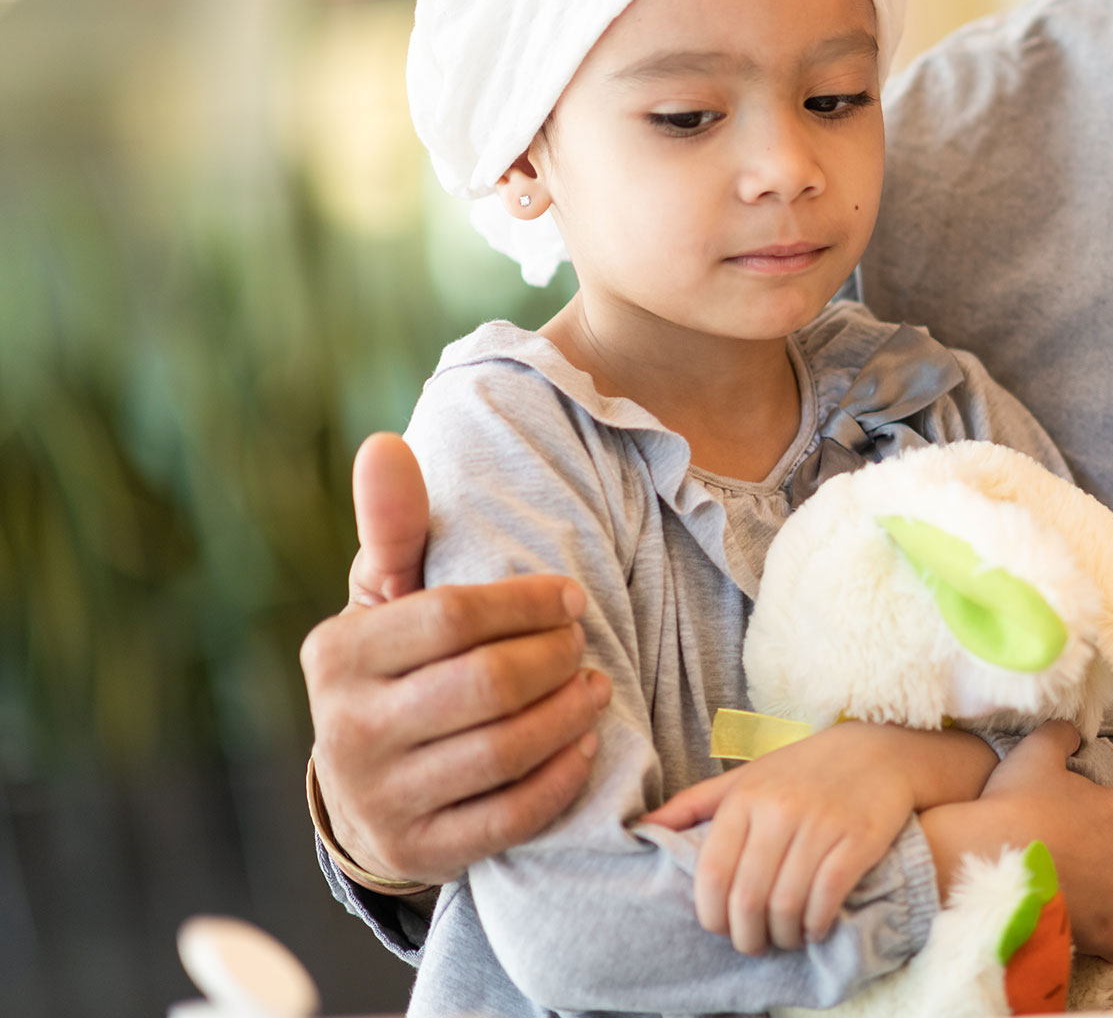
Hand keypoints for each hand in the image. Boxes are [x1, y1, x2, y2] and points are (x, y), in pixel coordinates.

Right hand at [299, 432, 610, 886]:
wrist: (367, 789)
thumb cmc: (394, 666)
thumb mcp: (384, 596)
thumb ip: (394, 525)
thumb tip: (384, 444)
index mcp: (336, 654)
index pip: (450, 615)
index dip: (525, 602)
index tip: (568, 597)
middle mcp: (347, 731)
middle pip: (485, 683)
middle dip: (553, 657)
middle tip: (582, 644)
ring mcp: (382, 799)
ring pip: (504, 749)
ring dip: (569, 713)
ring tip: (594, 687)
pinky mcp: (422, 851)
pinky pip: (511, 815)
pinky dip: (561, 776)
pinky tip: (585, 743)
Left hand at [643, 723, 997, 954]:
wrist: (879, 750)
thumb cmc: (803, 770)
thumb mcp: (746, 777)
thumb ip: (694, 803)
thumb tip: (639, 829)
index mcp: (745, 798)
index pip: (712, 875)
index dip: (713, 916)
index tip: (723, 930)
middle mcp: (779, 810)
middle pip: (748, 899)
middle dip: (748, 937)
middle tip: (755, 944)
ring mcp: (821, 824)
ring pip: (786, 905)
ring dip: (784, 936)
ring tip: (787, 937)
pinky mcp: (858, 838)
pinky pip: (827, 897)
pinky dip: (817, 924)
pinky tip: (816, 927)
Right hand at [919, 721, 1112, 964]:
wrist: (987, 864)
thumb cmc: (1012, 805)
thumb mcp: (1034, 753)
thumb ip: (1061, 736)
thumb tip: (1077, 733)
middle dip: (1110, 859)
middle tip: (1073, 859)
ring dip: (1106, 898)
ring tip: (1069, 897)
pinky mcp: (1101, 933)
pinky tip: (1100, 942)